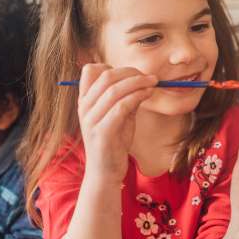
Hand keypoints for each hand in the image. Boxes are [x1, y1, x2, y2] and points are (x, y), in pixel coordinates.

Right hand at [78, 64, 156, 182]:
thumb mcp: (119, 115)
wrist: (106, 172)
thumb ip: (125, 97)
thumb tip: (142, 80)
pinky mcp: (102, 132)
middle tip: (150, 77)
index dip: (113, 67)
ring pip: (115, 90)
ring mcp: (91, 120)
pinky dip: (137, 96)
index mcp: (85, 101)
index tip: (133, 73)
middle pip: (106, 76)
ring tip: (153, 84)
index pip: (90, 70)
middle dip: (131, 72)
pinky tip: (148, 95)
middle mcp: (84, 108)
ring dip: (138, 83)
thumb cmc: (114, 142)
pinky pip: (121, 107)